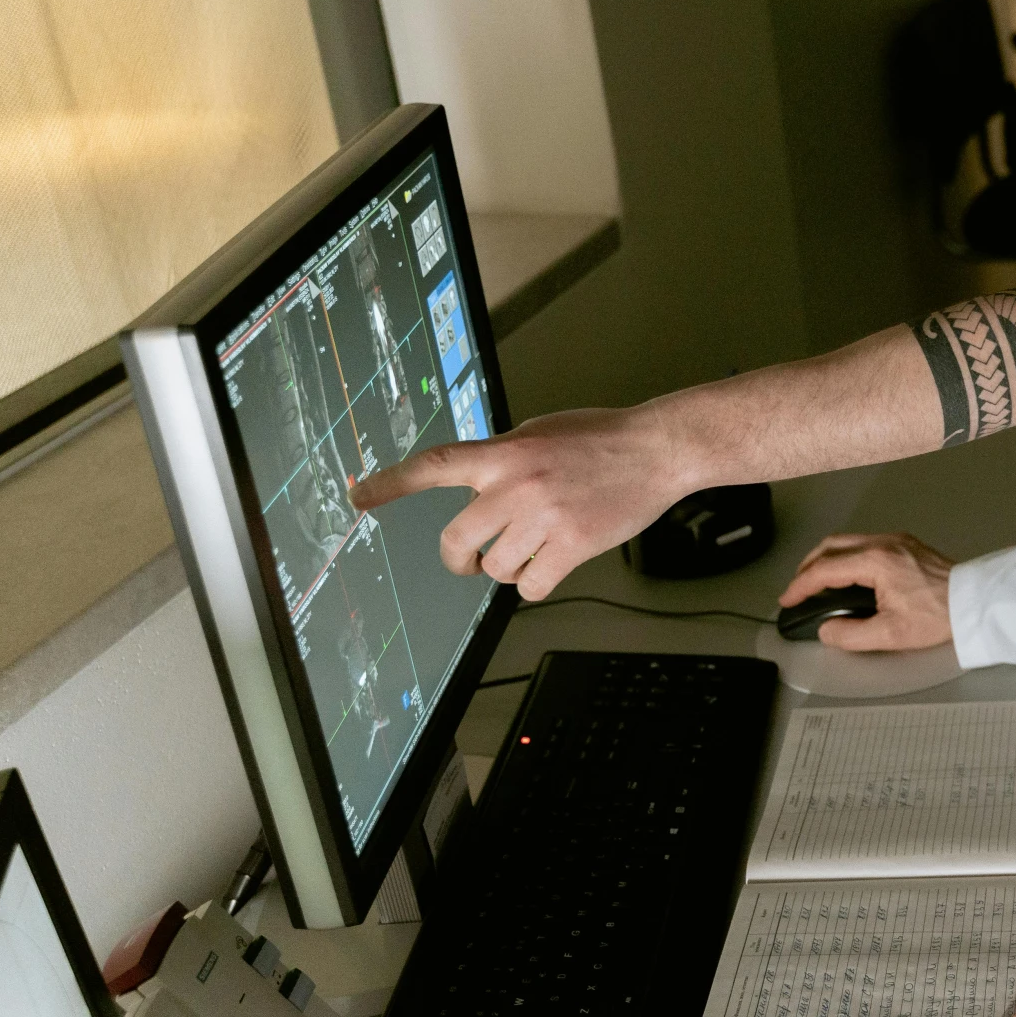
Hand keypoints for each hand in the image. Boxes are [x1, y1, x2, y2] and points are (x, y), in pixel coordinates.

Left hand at [348, 405, 687, 599]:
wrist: (656, 449)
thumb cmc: (602, 438)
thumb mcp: (539, 431)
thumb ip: (502, 457)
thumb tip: (475, 487)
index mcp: (504, 452)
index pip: (433, 467)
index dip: (390, 484)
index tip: (359, 497)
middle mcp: (516, 484)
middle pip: (455, 540)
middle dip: (458, 559)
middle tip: (468, 561)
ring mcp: (543, 517)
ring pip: (494, 569)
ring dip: (505, 568)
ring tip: (529, 550)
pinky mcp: (572, 545)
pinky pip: (530, 585)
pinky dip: (534, 583)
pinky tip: (549, 566)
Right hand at [780, 533, 953, 650]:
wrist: (975, 601)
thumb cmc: (936, 618)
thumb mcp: (891, 635)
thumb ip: (850, 635)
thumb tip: (826, 630)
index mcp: (876, 561)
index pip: (825, 570)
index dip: (800, 586)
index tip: (787, 600)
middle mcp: (883, 542)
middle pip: (831, 546)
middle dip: (808, 566)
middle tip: (797, 589)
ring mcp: (895, 539)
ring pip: (847, 541)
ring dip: (826, 559)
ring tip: (816, 582)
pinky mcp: (905, 543)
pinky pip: (863, 543)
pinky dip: (845, 556)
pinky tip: (845, 574)